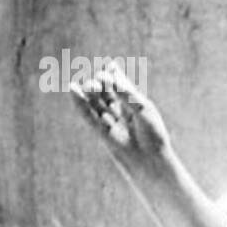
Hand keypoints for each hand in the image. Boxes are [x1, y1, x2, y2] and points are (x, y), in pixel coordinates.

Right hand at [71, 60, 172, 180]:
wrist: (150, 161)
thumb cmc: (153, 135)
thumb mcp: (141, 110)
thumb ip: (124, 94)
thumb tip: (107, 76)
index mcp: (136, 106)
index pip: (122, 87)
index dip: (115, 76)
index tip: (110, 65)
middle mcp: (122, 112)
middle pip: (107, 93)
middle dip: (101, 85)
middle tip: (98, 79)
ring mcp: (111, 122)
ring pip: (96, 103)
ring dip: (90, 94)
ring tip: (85, 84)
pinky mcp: (101, 132)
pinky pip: (88, 115)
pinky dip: (80, 104)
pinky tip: (73, 91)